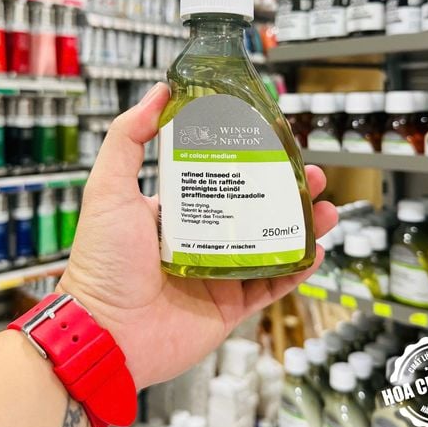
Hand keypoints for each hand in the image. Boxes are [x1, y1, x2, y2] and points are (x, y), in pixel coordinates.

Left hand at [58, 83, 337, 388]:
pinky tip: (314, 250)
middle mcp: (201, 240)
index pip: (223, 179)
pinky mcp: (230, 307)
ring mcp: (219, 274)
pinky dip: (295, 270)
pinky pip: (271, 285)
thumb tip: (158, 93)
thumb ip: (128, 138)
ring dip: (300, 226)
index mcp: (178, 212)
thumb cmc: (102, 261)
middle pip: (255, 209)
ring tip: (325, 208)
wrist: (105, 333)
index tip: (275, 143)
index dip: (252, 161)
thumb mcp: (109, 188)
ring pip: (270, 245)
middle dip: (287, 191)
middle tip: (311, 175)